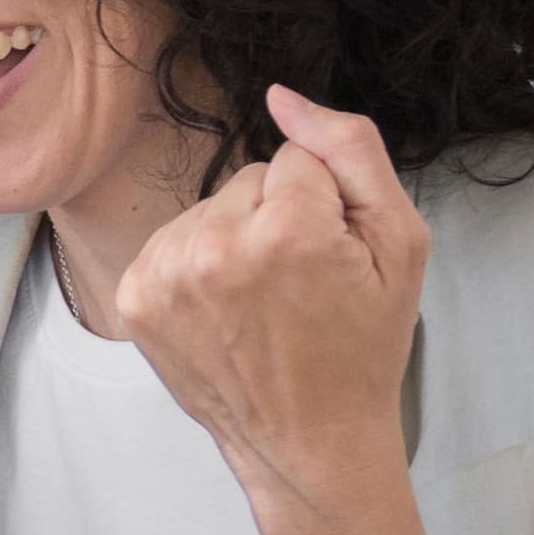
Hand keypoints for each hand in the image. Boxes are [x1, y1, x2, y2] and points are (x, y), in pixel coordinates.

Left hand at [114, 85, 426, 520]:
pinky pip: (172, 241)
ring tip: (262, 300)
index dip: (324, 203)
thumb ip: (350, 149)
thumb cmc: (363, 346)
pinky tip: (224, 310)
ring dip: (233, 240)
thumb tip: (283, 96)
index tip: (331, 257)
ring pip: (208, 208)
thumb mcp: (399, 242)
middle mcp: (214, 247)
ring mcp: (166, 275)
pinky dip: (196, 265)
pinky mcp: (135, 298)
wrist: (310, 439)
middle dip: (277, 216)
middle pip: (247, 179)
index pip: (298, 157)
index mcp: (287, 230)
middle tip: (299, 283)